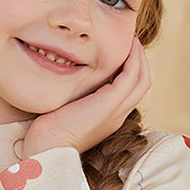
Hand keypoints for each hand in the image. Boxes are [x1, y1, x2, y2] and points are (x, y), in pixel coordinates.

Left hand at [20, 36, 149, 158]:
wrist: (47, 150)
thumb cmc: (48, 136)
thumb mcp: (64, 112)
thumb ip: (72, 100)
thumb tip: (64, 83)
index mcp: (108, 119)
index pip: (128, 92)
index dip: (128, 71)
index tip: (120, 53)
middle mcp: (117, 116)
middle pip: (141, 85)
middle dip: (139, 61)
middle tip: (131, 41)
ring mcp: (116, 111)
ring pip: (141, 79)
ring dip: (139, 57)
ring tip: (132, 39)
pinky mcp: (110, 104)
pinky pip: (131, 76)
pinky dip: (132, 59)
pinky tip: (126, 45)